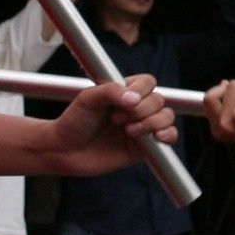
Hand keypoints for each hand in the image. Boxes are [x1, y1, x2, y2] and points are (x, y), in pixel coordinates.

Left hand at [48, 74, 177, 165]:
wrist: (65, 151)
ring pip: (166, 117)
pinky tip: (156, 138)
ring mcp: (142, 127)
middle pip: (158, 100)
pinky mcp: (145, 147)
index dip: (140, 91)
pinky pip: (169, 137)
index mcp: (124, 92)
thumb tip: (135, 99)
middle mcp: (135, 108)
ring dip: (152, 123)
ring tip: (129, 131)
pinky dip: (168, 135)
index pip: (147, 83)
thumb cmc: (73, 122)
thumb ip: (110, 91)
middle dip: (141, 110)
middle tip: (117, 120)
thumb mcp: (87, 99)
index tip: (122, 102)